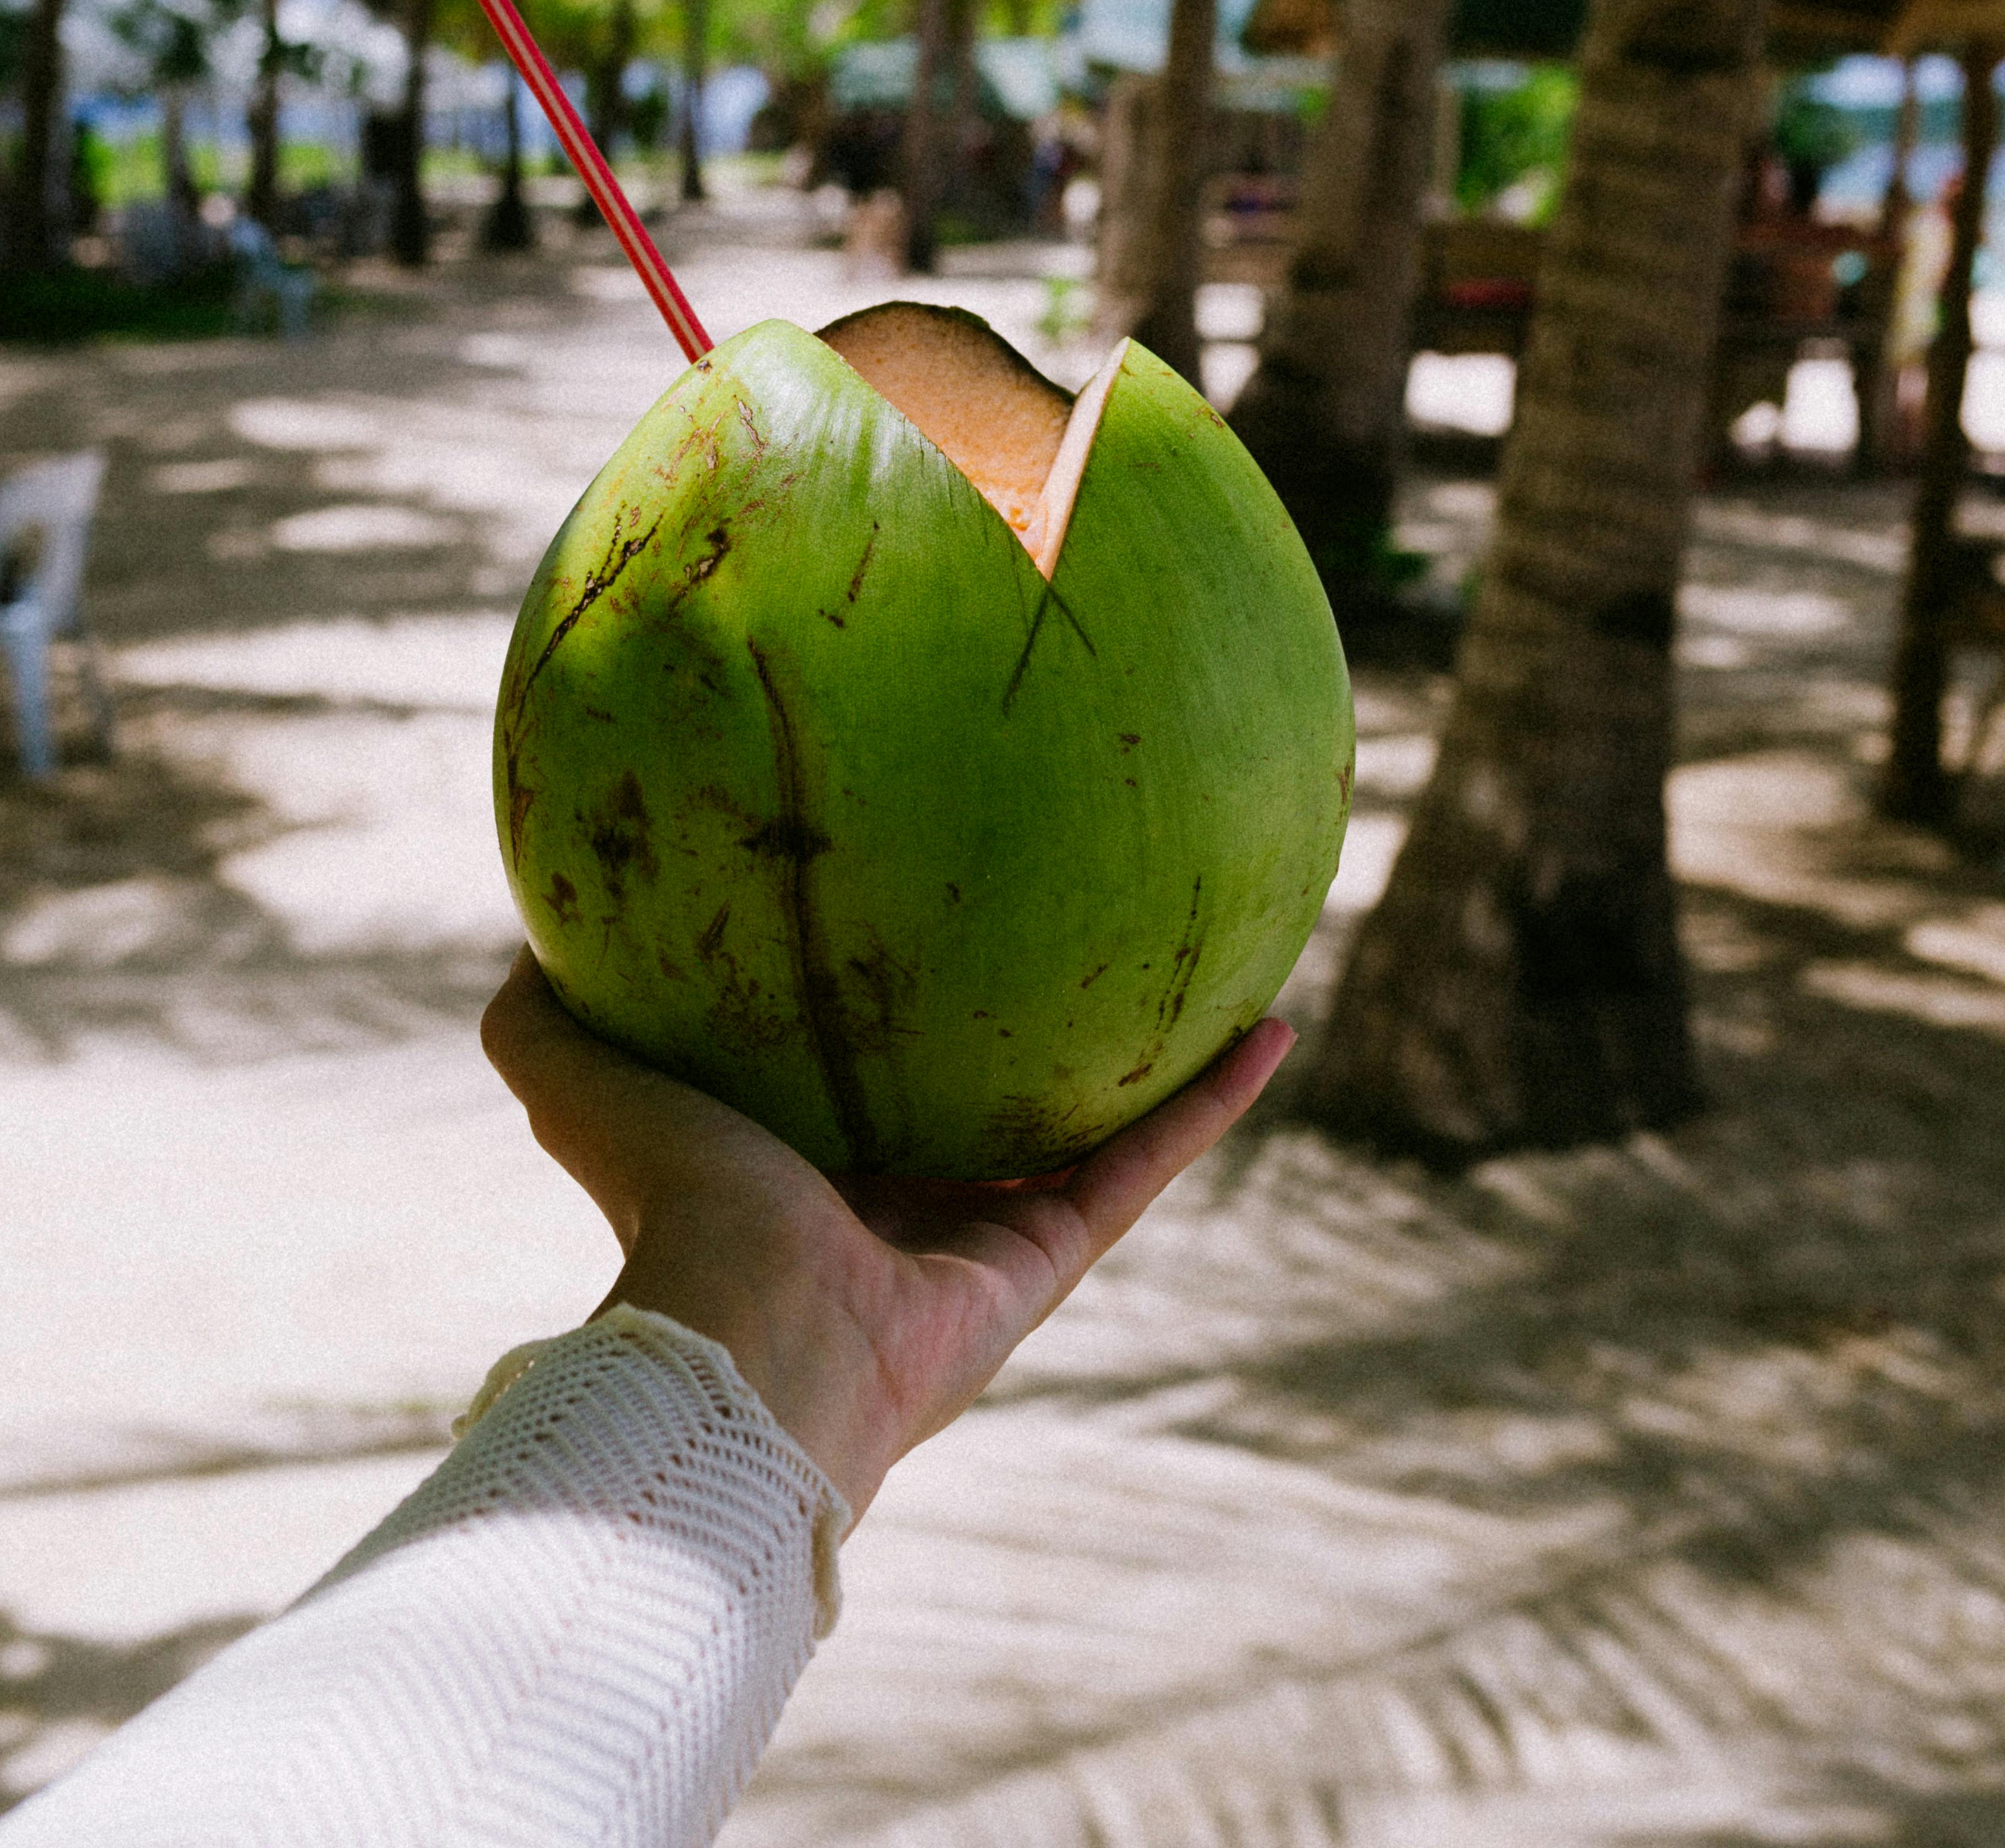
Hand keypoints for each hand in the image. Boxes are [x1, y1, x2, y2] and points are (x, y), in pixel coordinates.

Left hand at [481, 949, 1292, 1518]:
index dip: (892, 1019)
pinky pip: (1145, 1161)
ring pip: (1087, 1136)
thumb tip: (515, 941)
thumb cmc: (666, 1211)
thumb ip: (543, 1022)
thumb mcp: (585, 1083)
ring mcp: (985, 1239)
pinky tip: (1270, 1023)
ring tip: (1212, 975)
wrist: (748, 1340)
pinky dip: (1208, 1101)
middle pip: (983, 1111)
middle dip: (1029, 1046)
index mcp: (807, 1170)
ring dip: (1151, 1065)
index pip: (862, 1083)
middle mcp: (901, 1205)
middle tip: (1083, 943)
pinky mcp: (1051, 1259)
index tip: (928, 939)